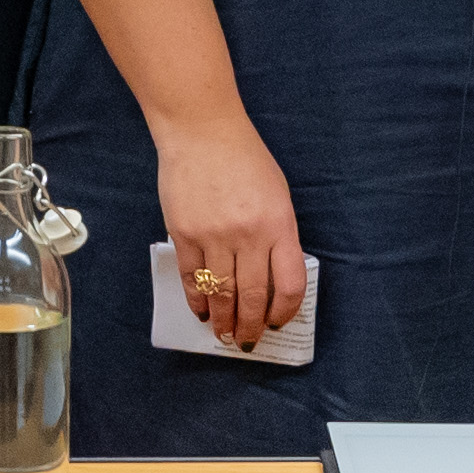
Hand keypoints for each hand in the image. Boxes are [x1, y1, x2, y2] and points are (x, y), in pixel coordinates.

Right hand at [155, 112, 309, 351]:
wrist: (202, 131)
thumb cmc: (245, 160)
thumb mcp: (277, 195)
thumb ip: (277, 235)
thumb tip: (270, 278)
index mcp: (279, 225)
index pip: (289, 284)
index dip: (285, 311)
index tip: (277, 322)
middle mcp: (248, 235)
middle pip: (251, 296)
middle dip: (249, 326)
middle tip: (245, 341)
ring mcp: (214, 235)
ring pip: (221, 293)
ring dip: (222, 320)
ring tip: (223, 334)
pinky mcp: (184, 233)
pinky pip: (192, 278)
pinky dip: (197, 300)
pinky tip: (202, 310)